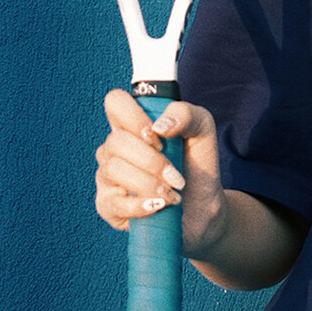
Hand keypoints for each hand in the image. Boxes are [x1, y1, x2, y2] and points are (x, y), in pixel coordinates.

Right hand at [93, 89, 227, 256]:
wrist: (204, 208)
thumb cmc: (198, 166)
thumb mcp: (202, 131)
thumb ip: (186, 115)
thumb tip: (160, 126)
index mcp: (132, 126)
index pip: (115, 103)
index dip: (134, 117)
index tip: (159, 136)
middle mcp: (114, 149)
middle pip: (116, 141)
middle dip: (153, 160)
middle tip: (176, 175)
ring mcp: (107, 177)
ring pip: (114, 170)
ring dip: (150, 183)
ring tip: (172, 194)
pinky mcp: (107, 206)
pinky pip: (114, 203)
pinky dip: (141, 206)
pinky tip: (159, 206)